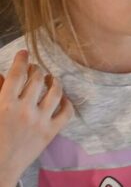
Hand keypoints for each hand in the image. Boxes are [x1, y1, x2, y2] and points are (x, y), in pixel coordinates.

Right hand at [0, 50, 72, 186]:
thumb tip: (3, 77)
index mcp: (4, 105)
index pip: (16, 74)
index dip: (21, 60)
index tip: (23, 53)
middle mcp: (25, 110)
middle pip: (37, 79)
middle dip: (36, 69)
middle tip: (34, 69)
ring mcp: (41, 121)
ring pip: (55, 91)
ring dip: (53, 81)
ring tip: (50, 79)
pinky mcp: (51, 132)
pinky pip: (67, 111)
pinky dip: (67, 102)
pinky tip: (61, 99)